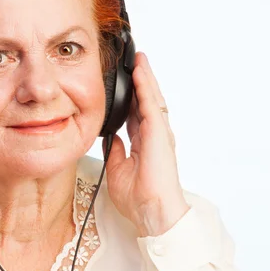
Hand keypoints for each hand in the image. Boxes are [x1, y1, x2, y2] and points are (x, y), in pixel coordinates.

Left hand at [104, 52, 190, 236]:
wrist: (152, 212)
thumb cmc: (139, 198)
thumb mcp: (117, 169)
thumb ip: (114, 151)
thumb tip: (110, 138)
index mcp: (144, 144)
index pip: (136, 114)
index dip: (131, 97)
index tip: (124, 82)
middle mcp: (154, 136)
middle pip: (146, 102)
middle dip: (140, 81)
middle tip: (133, 62)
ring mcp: (159, 133)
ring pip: (151, 98)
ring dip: (144, 78)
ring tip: (137, 59)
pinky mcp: (160, 133)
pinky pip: (151, 104)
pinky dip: (145, 86)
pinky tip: (139, 72)